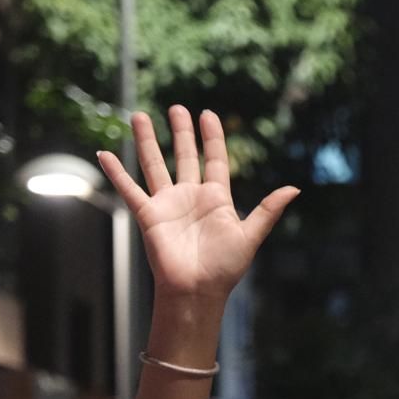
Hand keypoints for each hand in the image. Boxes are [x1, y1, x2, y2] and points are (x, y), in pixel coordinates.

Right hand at [97, 106, 297, 303]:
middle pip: (185, 156)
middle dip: (181, 132)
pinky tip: (104, 155)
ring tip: (140, 116)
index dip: (212, 137)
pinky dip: (116, 173)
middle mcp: (190, 197)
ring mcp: (168, 204)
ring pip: (155, 165)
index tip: (207, 114)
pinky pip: (129, 190)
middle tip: (177, 108)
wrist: (196, 291)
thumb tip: (294, 188)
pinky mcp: (148, 215)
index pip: (214, 160)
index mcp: (216, 199)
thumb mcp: (250, 236)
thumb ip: (268, 210)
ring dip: (146, 141)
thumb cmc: (224, 268)